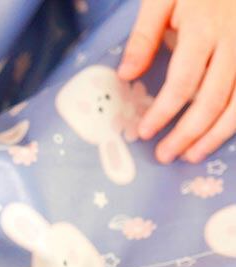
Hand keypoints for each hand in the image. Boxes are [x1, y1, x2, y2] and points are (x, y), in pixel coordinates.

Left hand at [118, 0, 235, 162]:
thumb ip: (144, 37)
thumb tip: (125, 75)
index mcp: (204, 27)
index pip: (183, 82)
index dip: (163, 112)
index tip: (144, 132)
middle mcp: (234, 41)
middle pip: (212, 100)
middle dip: (187, 134)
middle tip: (165, 154)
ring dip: (216, 135)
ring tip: (193, 154)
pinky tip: (222, 134)